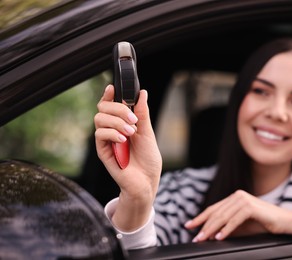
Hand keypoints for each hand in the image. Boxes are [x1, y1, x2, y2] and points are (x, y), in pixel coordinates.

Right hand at [94, 85, 161, 229]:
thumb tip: (142, 93)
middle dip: (118, 109)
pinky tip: (123, 139)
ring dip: (116, 122)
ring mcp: (107, 140)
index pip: (111, 104)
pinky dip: (112, 133)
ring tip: (131, 132)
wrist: (146, 181)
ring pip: (99, 119)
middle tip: (133, 120)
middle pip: (103, 108)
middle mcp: (113, 129)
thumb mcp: (147, 132)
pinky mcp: (103, 151)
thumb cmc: (148, 159)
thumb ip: (142, 113)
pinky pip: (100, 134)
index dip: (110, 94)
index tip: (113, 88)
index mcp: (123, 123)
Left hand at [185, 190, 288, 241]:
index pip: (213, 208)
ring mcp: (244, 199)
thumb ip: (227, 227)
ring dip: (212, 229)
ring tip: (203, 238)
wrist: (284, 222)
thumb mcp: (241, 226)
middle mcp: (238, 195)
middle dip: (203, 225)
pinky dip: (226, 229)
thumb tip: (210, 235)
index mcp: (235, 197)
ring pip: (223, 216)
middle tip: (195, 237)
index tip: (188, 226)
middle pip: (216, 212)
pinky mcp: (250, 207)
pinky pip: (234, 220)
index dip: (200, 218)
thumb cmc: (264, 224)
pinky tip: (219, 237)